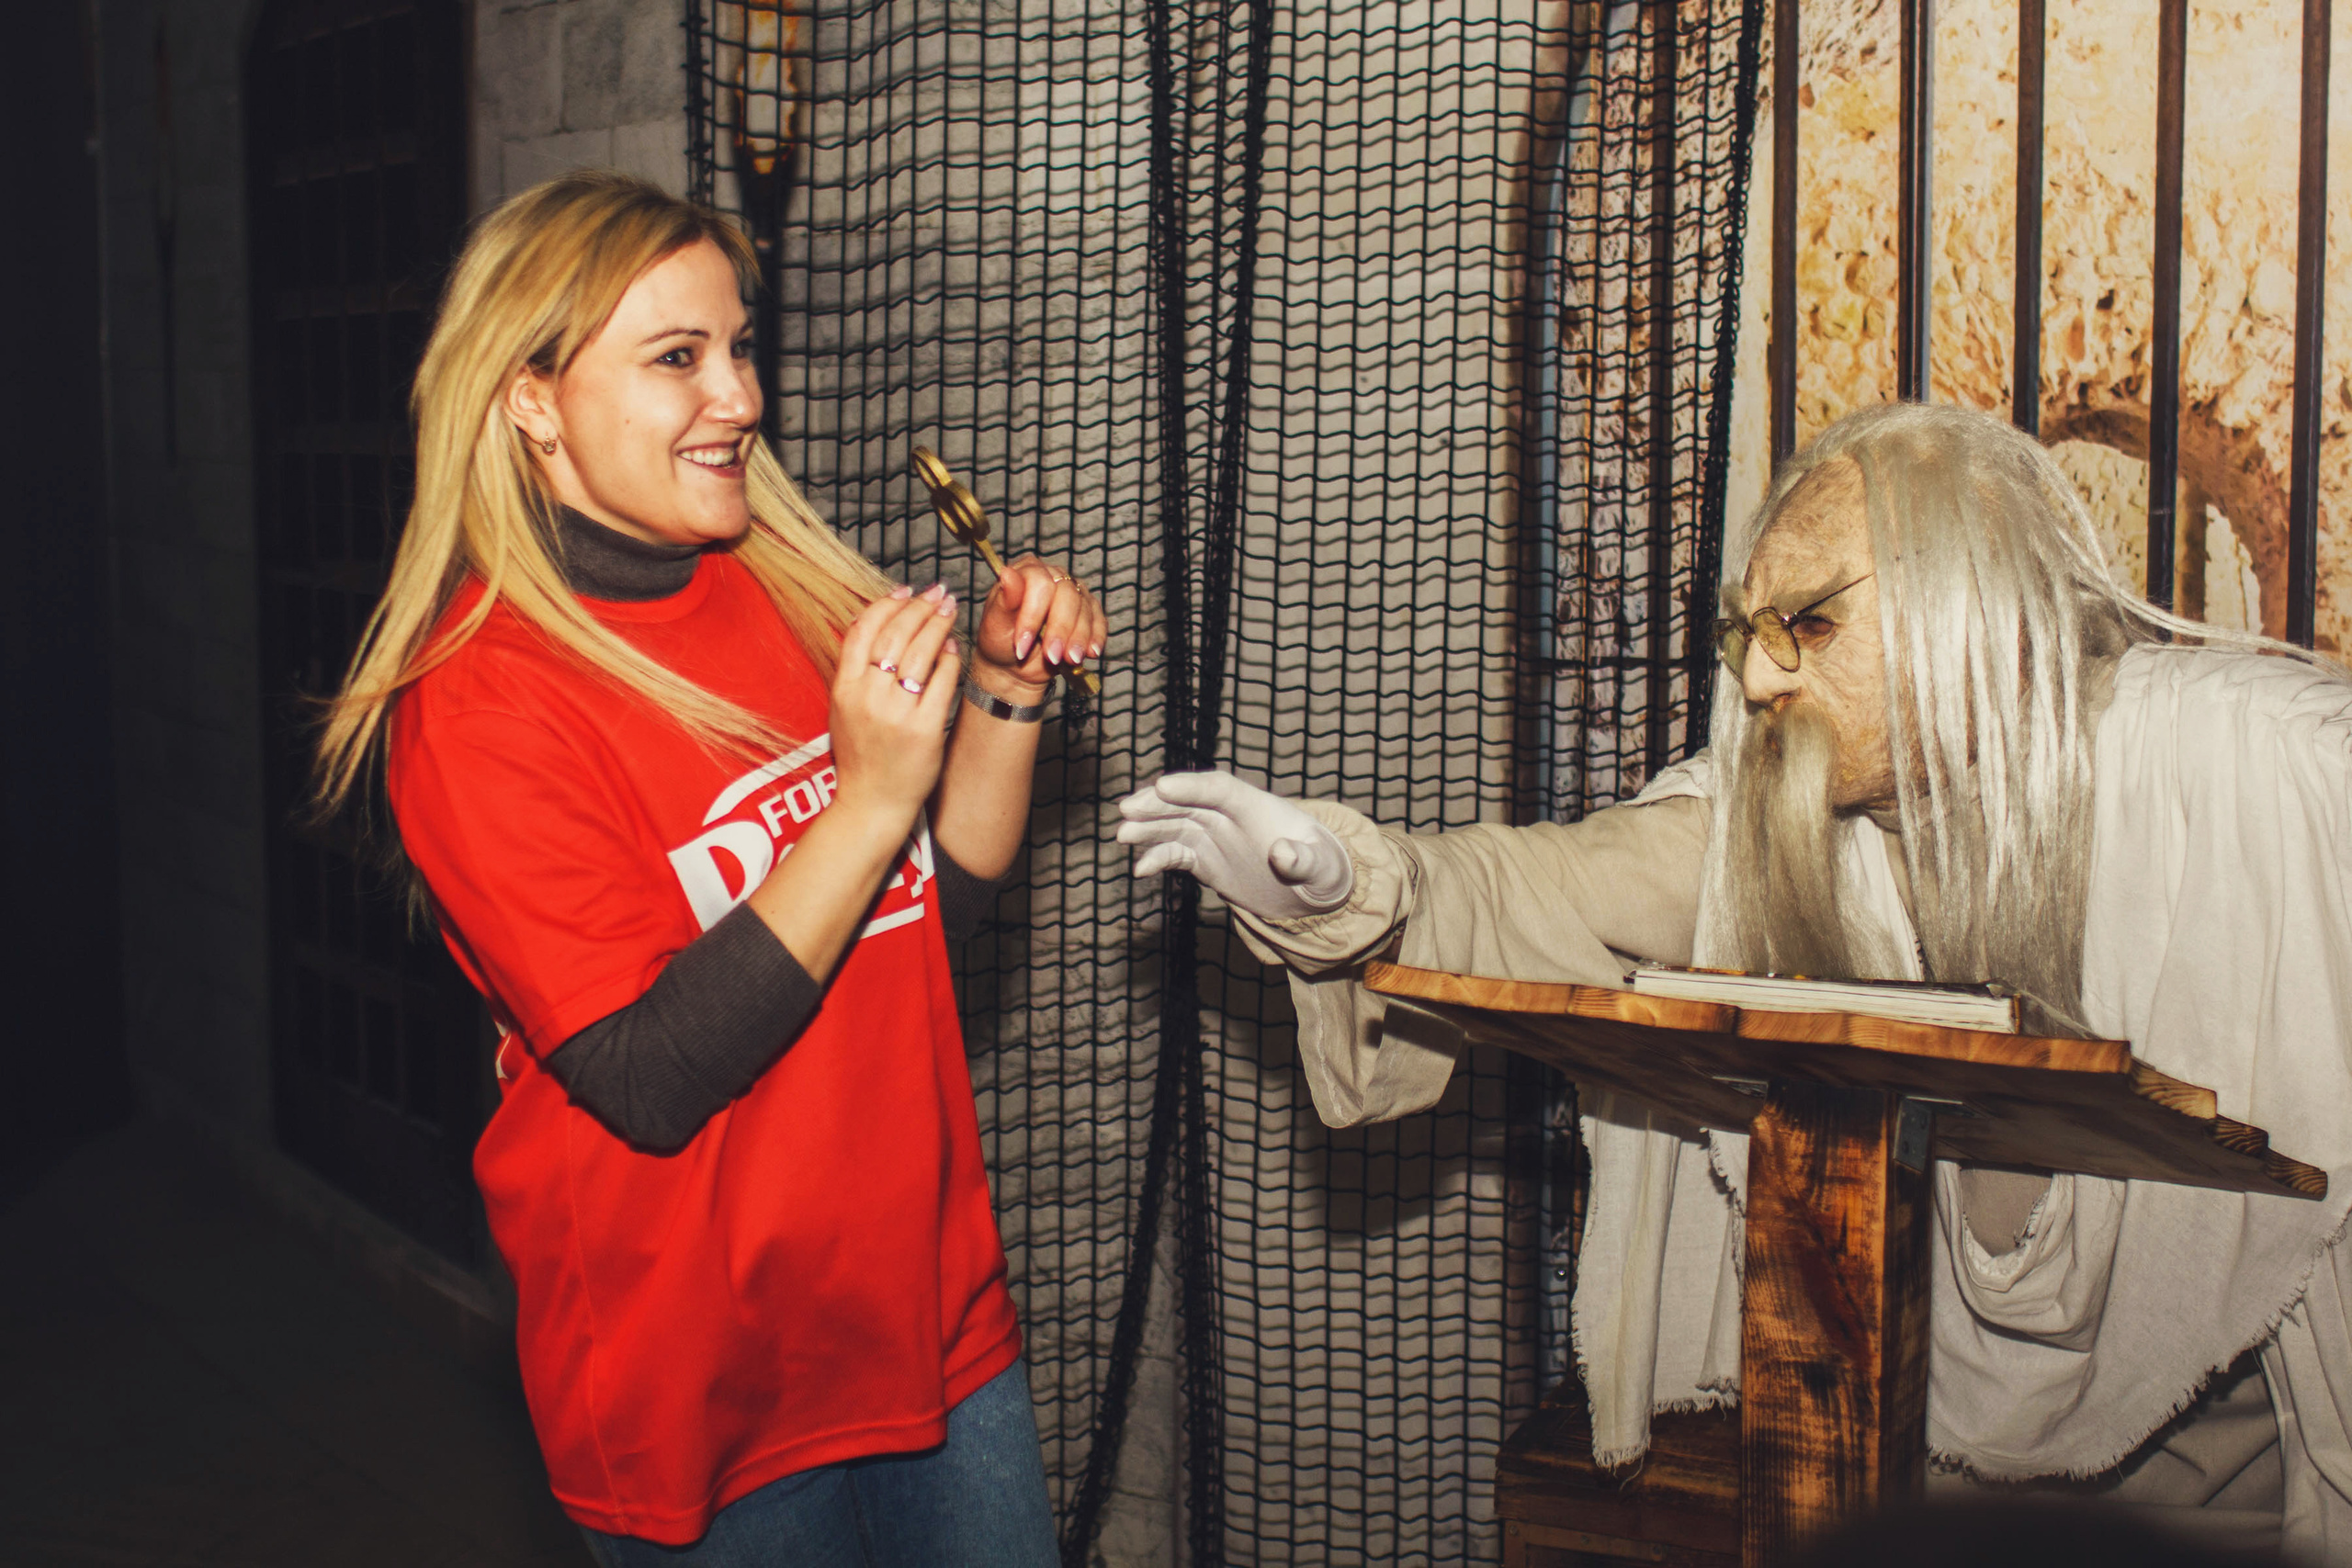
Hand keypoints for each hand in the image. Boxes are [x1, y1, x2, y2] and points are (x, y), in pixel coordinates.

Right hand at [829, 584, 962, 826]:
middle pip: (895, 635)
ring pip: (920, 653)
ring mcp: (896, 714)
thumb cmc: (861, 755)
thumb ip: (854, 670)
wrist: (872, 803)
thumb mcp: (843, 709)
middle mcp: (867, 698)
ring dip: (937, 625)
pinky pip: (942, 682)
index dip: (886, 604)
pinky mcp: (924, 730)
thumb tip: (873, 622)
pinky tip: (954, 648)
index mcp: (844, 689)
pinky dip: (949, 659)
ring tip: (949, 609)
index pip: (863, 630)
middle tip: (937, 592)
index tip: (906, 590)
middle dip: (919, 607)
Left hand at [969, 554, 1106, 700]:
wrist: (1015, 665)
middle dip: (1060, 629)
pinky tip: (1090, 652)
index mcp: (1027, 572)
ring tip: (1069, 659)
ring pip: (1085, 609)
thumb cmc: (1000, 640)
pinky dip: (1096, 638)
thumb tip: (1007, 574)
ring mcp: (1074, 593)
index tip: (1021, 645)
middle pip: (1067, 594)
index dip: (1033, 615)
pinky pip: (1099, 621)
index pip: (1039, 583)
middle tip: (1051, 656)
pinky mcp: (1088, 612)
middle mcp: (1054, 576)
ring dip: (1079, 637)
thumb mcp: (995, 624)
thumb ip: (1004, 600)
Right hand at [1116, 770, 1353, 920]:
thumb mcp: (1321, 867)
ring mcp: (1214, 835)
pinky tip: (1140, 871)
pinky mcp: (1204, 859)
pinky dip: (1157, 859)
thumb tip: (1283, 854)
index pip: (1219, 787)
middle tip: (1127, 809)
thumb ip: (1303, 860)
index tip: (1162, 785)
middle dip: (1156, 803)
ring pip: (1174, 824)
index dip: (1191, 785)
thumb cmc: (1321, 869)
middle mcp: (1229, 816)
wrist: (1310, 889)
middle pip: (1187, 801)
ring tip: (1122, 835)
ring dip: (1147, 828)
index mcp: (1256, 806)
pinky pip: (1175, 854)